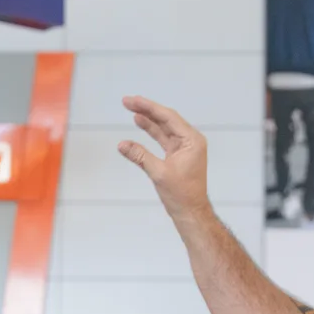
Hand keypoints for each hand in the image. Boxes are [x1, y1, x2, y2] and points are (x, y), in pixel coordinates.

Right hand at [118, 97, 210, 221]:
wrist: (190, 212)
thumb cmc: (181, 195)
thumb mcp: (158, 173)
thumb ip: (140, 156)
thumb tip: (122, 144)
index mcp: (192, 141)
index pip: (169, 117)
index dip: (149, 107)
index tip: (132, 100)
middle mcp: (190, 141)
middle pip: (166, 119)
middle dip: (147, 110)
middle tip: (127, 101)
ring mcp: (184, 147)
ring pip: (164, 128)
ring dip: (148, 119)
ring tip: (131, 109)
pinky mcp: (177, 155)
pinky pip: (163, 139)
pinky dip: (152, 132)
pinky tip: (141, 123)